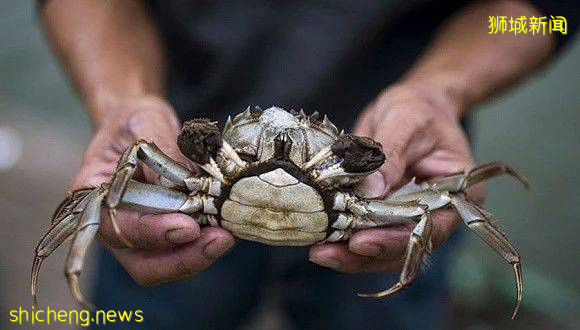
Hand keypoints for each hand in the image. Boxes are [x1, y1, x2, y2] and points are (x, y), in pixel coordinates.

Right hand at [71, 95, 234, 285]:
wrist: (141, 125)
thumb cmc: (135, 122)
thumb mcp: (145, 123)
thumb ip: (162, 151)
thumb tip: (187, 181)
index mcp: (92, 196)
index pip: (117, 227)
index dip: (152, 232)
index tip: (188, 226)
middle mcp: (113, 226)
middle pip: (143, 265)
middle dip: (183, 259)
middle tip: (219, 239)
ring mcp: (139, 237)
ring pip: (166, 265)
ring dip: (200, 255)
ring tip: (228, 233)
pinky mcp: (166, 235)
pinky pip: (184, 252)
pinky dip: (205, 245)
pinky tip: (226, 227)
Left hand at [309, 83, 481, 272]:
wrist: (412, 103)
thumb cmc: (419, 108)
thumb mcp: (405, 122)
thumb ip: (389, 155)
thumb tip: (369, 190)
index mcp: (458, 194)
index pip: (429, 229)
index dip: (394, 241)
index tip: (361, 242)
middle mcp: (436, 213)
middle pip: (402, 247)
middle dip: (363, 255)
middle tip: (327, 253)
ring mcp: (408, 215)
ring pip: (381, 247)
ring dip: (348, 253)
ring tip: (318, 250)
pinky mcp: (384, 212)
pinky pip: (365, 231)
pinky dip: (343, 237)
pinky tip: (320, 238)